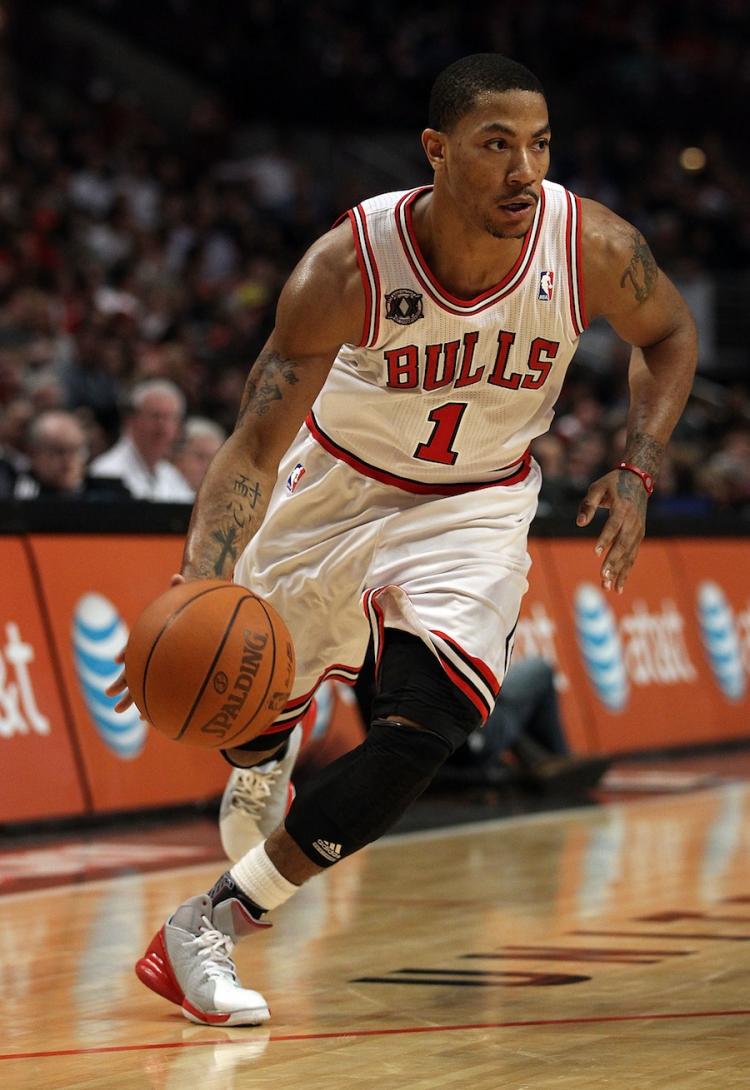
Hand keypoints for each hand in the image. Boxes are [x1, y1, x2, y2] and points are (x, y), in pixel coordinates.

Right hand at [105, 573, 185, 711]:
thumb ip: (178, 592)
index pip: (133, 649)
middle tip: (108, 695)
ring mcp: (155, 671)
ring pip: (140, 688)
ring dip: (130, 700)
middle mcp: (148, 659)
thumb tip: (178, 576)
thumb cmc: (185, 619)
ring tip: (121, 712)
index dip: (125, 653)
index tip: (117, 659)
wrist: (194, 634)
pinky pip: (157, 695)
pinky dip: (153, 705)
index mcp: (147, 643)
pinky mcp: (167, 681)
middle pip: (130, 672)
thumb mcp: (180, 606)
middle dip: (120, 684)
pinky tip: (151, 719)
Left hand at [576, 470, 646, 593]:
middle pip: (623, 544)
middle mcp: (633, 522)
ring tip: (609, 587)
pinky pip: (632, 556)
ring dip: (619, 572)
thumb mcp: (597, 487)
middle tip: (603, 577)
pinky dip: (626, 571)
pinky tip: (618, 586)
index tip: (596, 553)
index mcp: (623, 508)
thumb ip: (588, 505)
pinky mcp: (639, 536)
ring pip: (629, 554)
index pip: (613, 526)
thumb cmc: (613, 483)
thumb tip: (579, 523)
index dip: (605, 539)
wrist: (639, 480)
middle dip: (613, 562)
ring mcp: (638, 530)